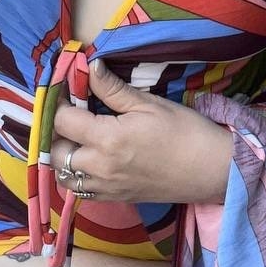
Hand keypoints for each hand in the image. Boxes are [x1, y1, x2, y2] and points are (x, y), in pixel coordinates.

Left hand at [50, 57, 232, 204]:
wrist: (210, 170)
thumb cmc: (183, 131)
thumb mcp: (149, 104)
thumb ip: (113, 89)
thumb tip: (91, 67)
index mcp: (107, 139)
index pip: (62, 121)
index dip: (59, 102)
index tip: (67, 90)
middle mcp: (100, 167)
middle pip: (55, 152)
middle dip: (57, 131)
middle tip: (71, 113)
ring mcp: (106, 188)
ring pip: (64, 177)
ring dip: (63, 156)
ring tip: (78, 137)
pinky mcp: (115, 199)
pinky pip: (80, 192)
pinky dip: (76, 175)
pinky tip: (91, 158)